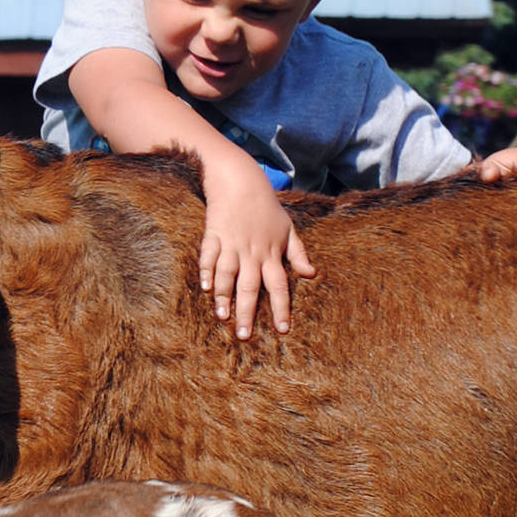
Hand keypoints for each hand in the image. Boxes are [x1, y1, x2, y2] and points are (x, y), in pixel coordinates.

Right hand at [198, 157, 314, 339]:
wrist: (240, 180)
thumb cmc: (266, 207)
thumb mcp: (288, 229)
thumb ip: (298, 253)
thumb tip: (311, 274)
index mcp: (271, 253)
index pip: (279, 286)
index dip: (281, 309)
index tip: (282, 330)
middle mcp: (252, 252)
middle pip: (250, 287)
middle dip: (247, 313)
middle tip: (244, 336)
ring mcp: (232, 244)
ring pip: (228, 275)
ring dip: (224, 297)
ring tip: (222, 317)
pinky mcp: (213, 234)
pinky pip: (209, 256)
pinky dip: (206, 271)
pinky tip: (205, 288)